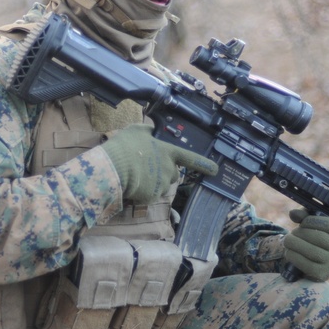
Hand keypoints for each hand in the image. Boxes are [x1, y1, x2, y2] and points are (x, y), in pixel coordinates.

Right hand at [101, 123, 217, 204]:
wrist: (113, 169)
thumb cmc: (126, 147)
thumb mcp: (137, 130)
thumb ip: (148, 131)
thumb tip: (152, 131)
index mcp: (168, 153)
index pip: (191, 158)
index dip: (204, 164)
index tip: (215, 169)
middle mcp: (169, 170)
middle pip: (173, 174)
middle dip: (164, 172)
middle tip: (147, 167)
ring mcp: (161, 185)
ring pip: (161, 185)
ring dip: (152, 182)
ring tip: (135, 175)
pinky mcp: (151, 198)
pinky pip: (148, 195)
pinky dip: (142, 192)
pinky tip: (131, 184)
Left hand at [281, 208, 328, 281]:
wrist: (316, 261)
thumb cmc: (315, 238)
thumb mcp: (312, 224)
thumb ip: (304, 215)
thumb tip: (293, 213)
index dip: (312, 221)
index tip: (303, 223)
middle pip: (320, 238)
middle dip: (301, 233)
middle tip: (292, 233)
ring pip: (314, 252)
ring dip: (295, 244)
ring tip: (288, 241)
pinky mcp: (322, 274)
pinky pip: (307, 265)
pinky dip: (294, 257)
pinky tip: (289, 252)